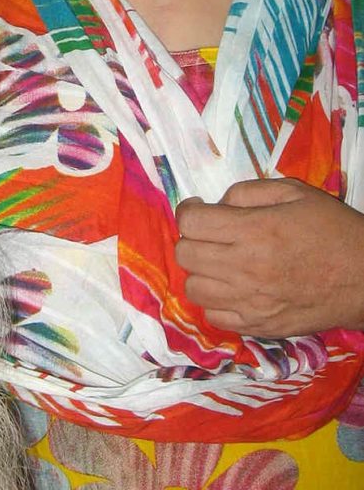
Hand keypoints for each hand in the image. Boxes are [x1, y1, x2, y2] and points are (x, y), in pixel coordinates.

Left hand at [175, 178, 363, 337]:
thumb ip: (247, 192)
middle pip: (185, 255)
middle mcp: (246, 268)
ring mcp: (251, 302)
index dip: (188, 210)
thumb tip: (217, 204)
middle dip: (192, 239)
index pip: (191, 222)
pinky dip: (216, 301)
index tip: (199, 208)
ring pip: (194, 289)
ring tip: (219, 261)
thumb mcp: (293, 192)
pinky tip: (232, 287)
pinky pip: (214, 317)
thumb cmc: (331, 229)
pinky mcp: (259, 326)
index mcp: (253, 231)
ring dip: (200, 271)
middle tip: (210, 234)